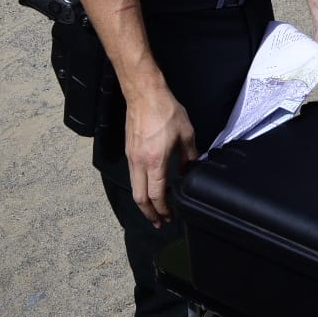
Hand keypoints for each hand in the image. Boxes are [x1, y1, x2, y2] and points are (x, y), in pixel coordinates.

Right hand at [124, 87, 196, 226]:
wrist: (144, 94)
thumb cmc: (166, 111)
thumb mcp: (186, 133)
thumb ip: (189, 155)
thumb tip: (188, 170)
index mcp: (155, 162)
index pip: (156, 195)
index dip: (163, 210)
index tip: (169, 217)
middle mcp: (139, 163)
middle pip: (139, 198)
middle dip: (149, 213)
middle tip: (159, 222)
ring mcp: (131, 157)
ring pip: (134, 188)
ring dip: (143, 202)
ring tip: (154, 209)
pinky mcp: (128, 151)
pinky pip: (133, 176)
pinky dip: (140, 187)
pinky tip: (150, 187)